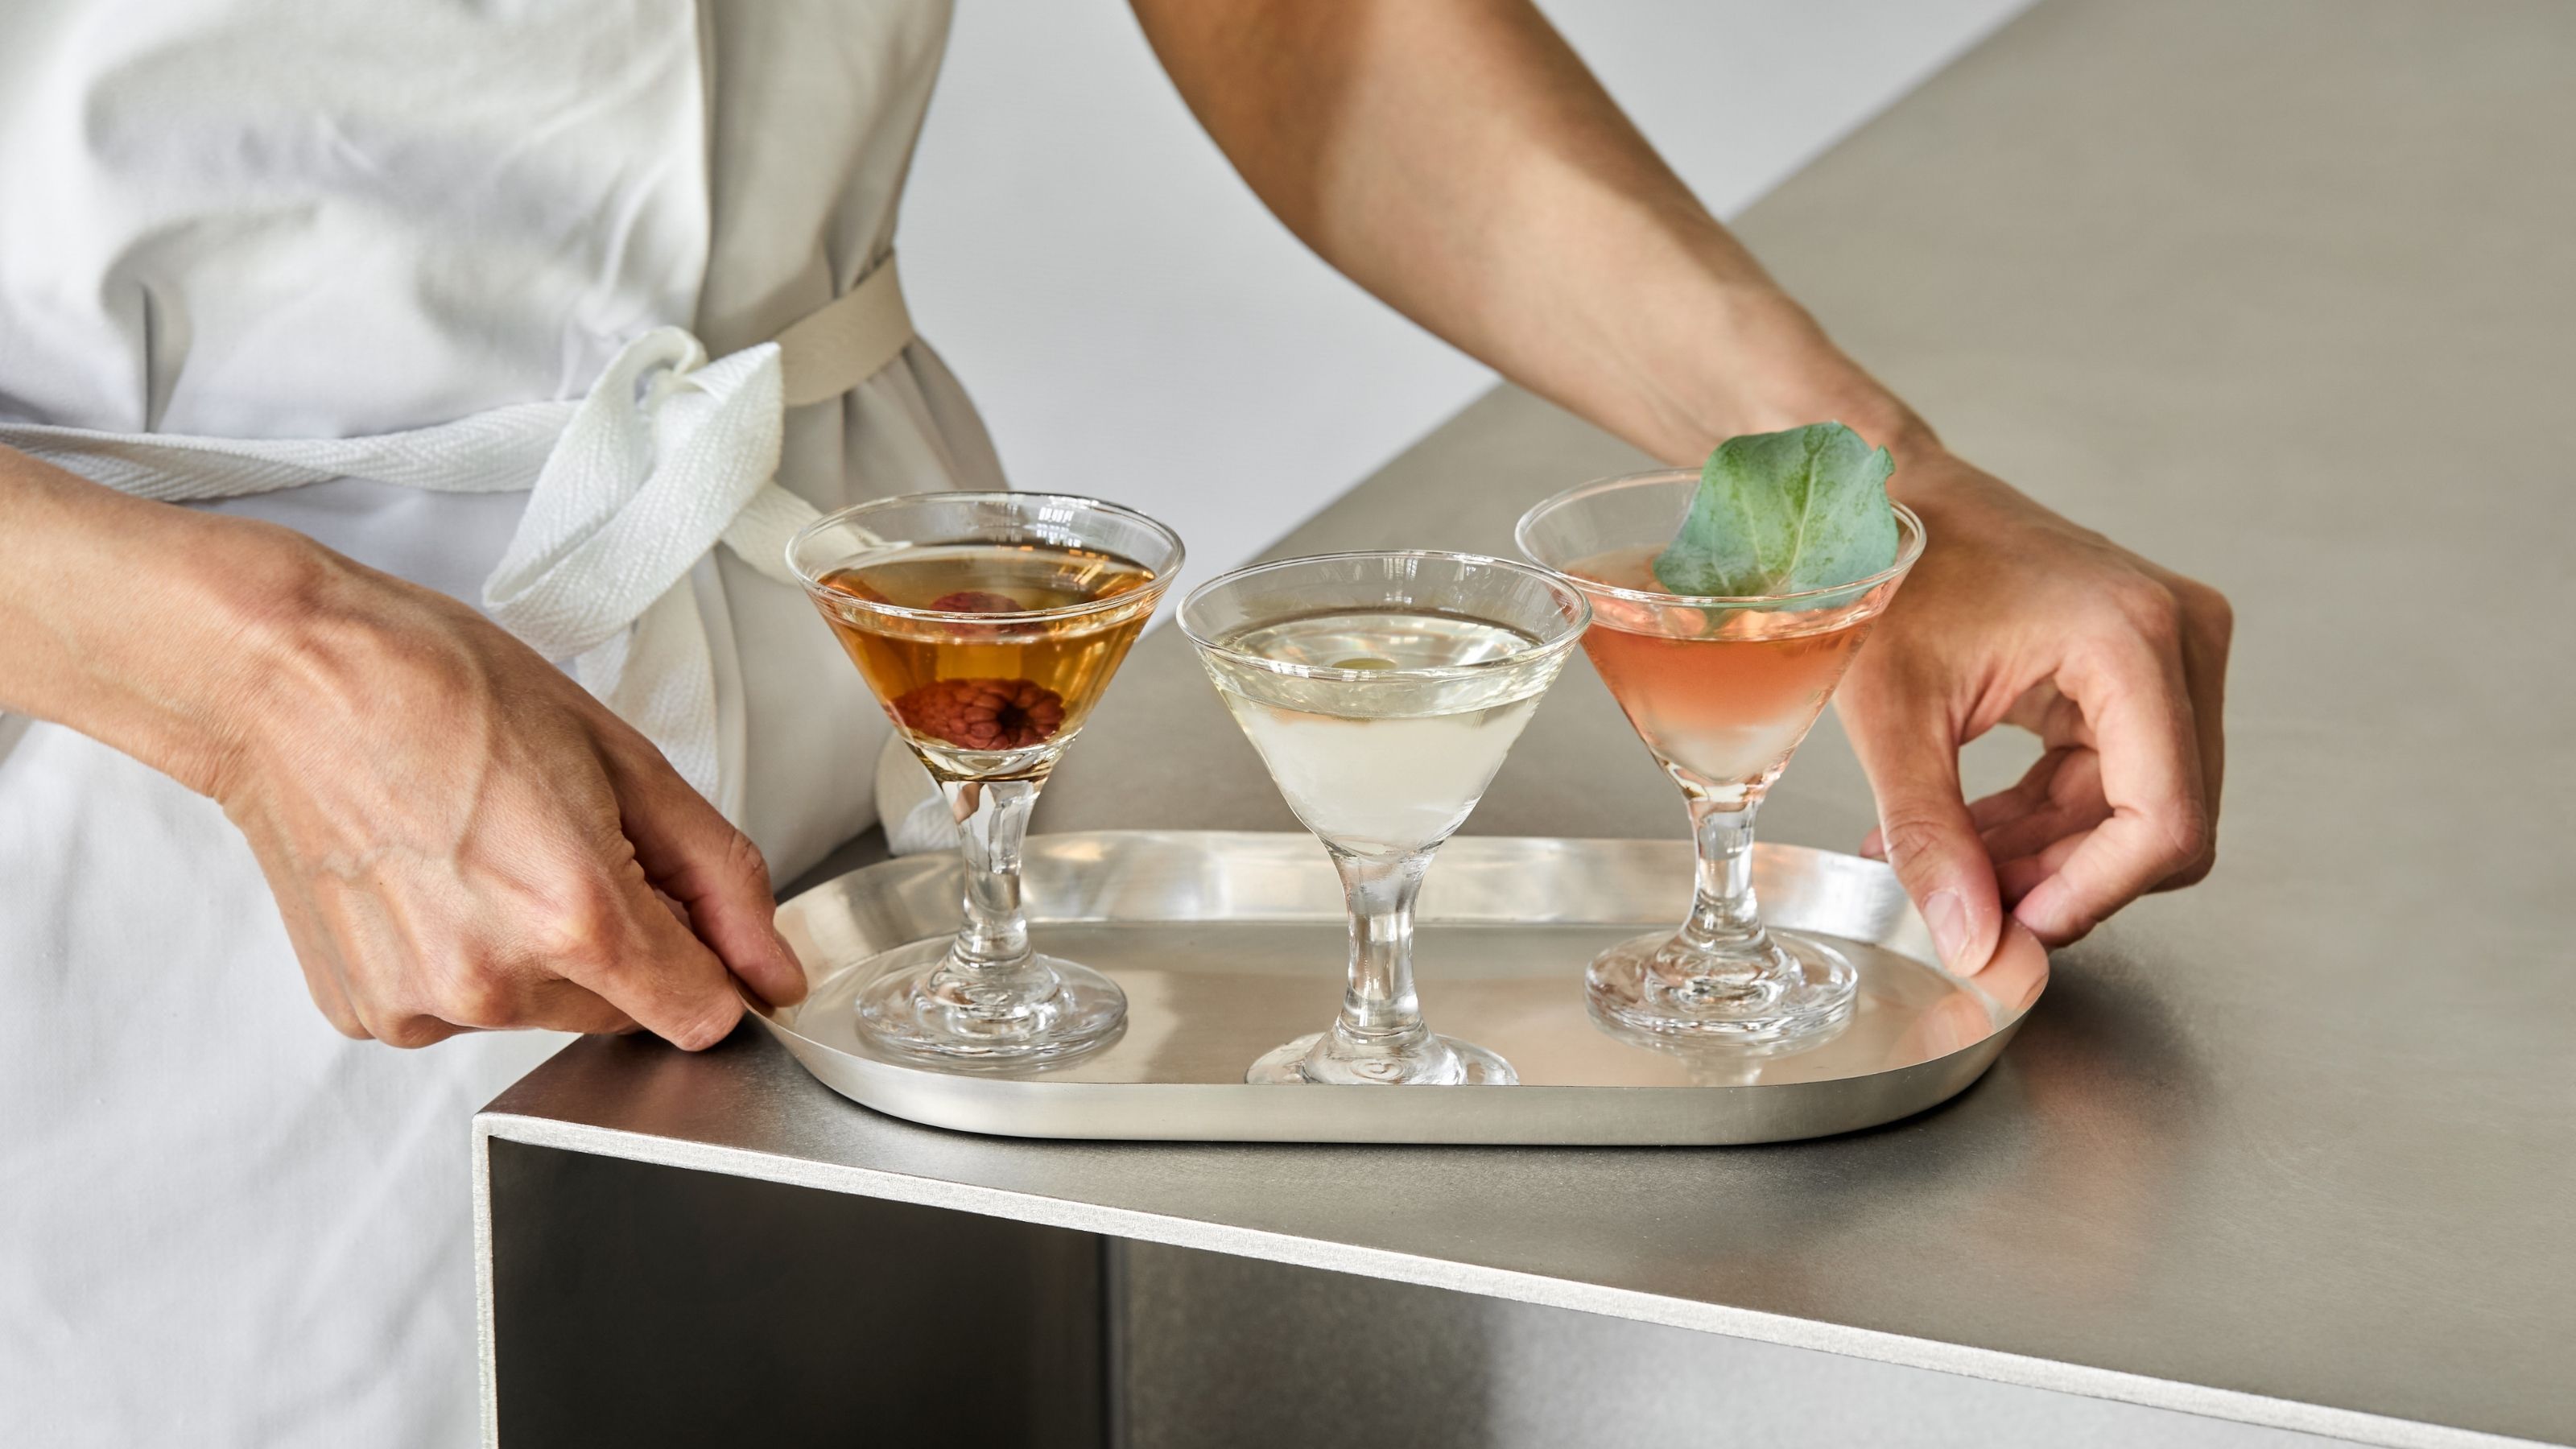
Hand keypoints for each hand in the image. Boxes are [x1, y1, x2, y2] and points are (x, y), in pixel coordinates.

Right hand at [201, 527, 807, 1047]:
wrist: (291, 681)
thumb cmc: (445, 690)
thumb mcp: (625, 759)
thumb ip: (721, 880)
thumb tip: (774, 974)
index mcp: (576, 917)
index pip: (702, 1016)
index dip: (705, 959)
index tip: (676, 907)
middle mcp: (494, 983)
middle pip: (622, 1013)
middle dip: (618, 941)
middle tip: (556, 838)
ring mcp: (422, 1006)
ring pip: (541, 1012)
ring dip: (539, 952)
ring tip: (483, 849)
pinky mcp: (367, 1015)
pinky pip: (460, 1007)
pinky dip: (466, 955)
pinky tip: (433, 878)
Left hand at [1839, 451, 2230, 973]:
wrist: (1885, 495)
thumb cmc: (1885, 569)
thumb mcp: (1890, 712)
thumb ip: (1928, 834)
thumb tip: (1972, 945)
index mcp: (2130, 640)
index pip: (2164, 820)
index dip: (2095, 894)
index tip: (2013, 928)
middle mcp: (2178, 639)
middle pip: (2163, 823)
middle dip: (2066, 879)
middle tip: (1965, 904)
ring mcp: (2172, 651)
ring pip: (2139, 811)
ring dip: (2048, 855)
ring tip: (1945, 862)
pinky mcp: (2143, 668)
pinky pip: (2117, 778)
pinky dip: (2048, 819)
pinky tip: (1967, 831)